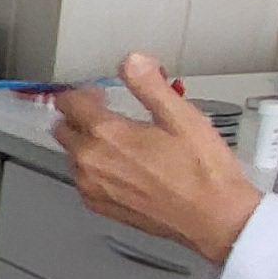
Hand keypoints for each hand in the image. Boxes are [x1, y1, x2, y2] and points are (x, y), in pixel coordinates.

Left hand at [52, 54, 263, 266]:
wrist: (214, 217)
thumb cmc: (203, 171)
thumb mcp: (181, 115)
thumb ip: (149, 84)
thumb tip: (132, 61)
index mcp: (107, 134)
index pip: (69, 103)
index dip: (83, 93)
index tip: (99, 93)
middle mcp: (91, 162)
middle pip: (63, 128)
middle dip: (79, 116)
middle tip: (104, 112)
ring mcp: (93, 187)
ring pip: (71, 155)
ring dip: (85, 143)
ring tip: (116, 140)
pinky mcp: (101, 206)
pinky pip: (82, 180)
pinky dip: (93, 168)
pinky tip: (119, 166)